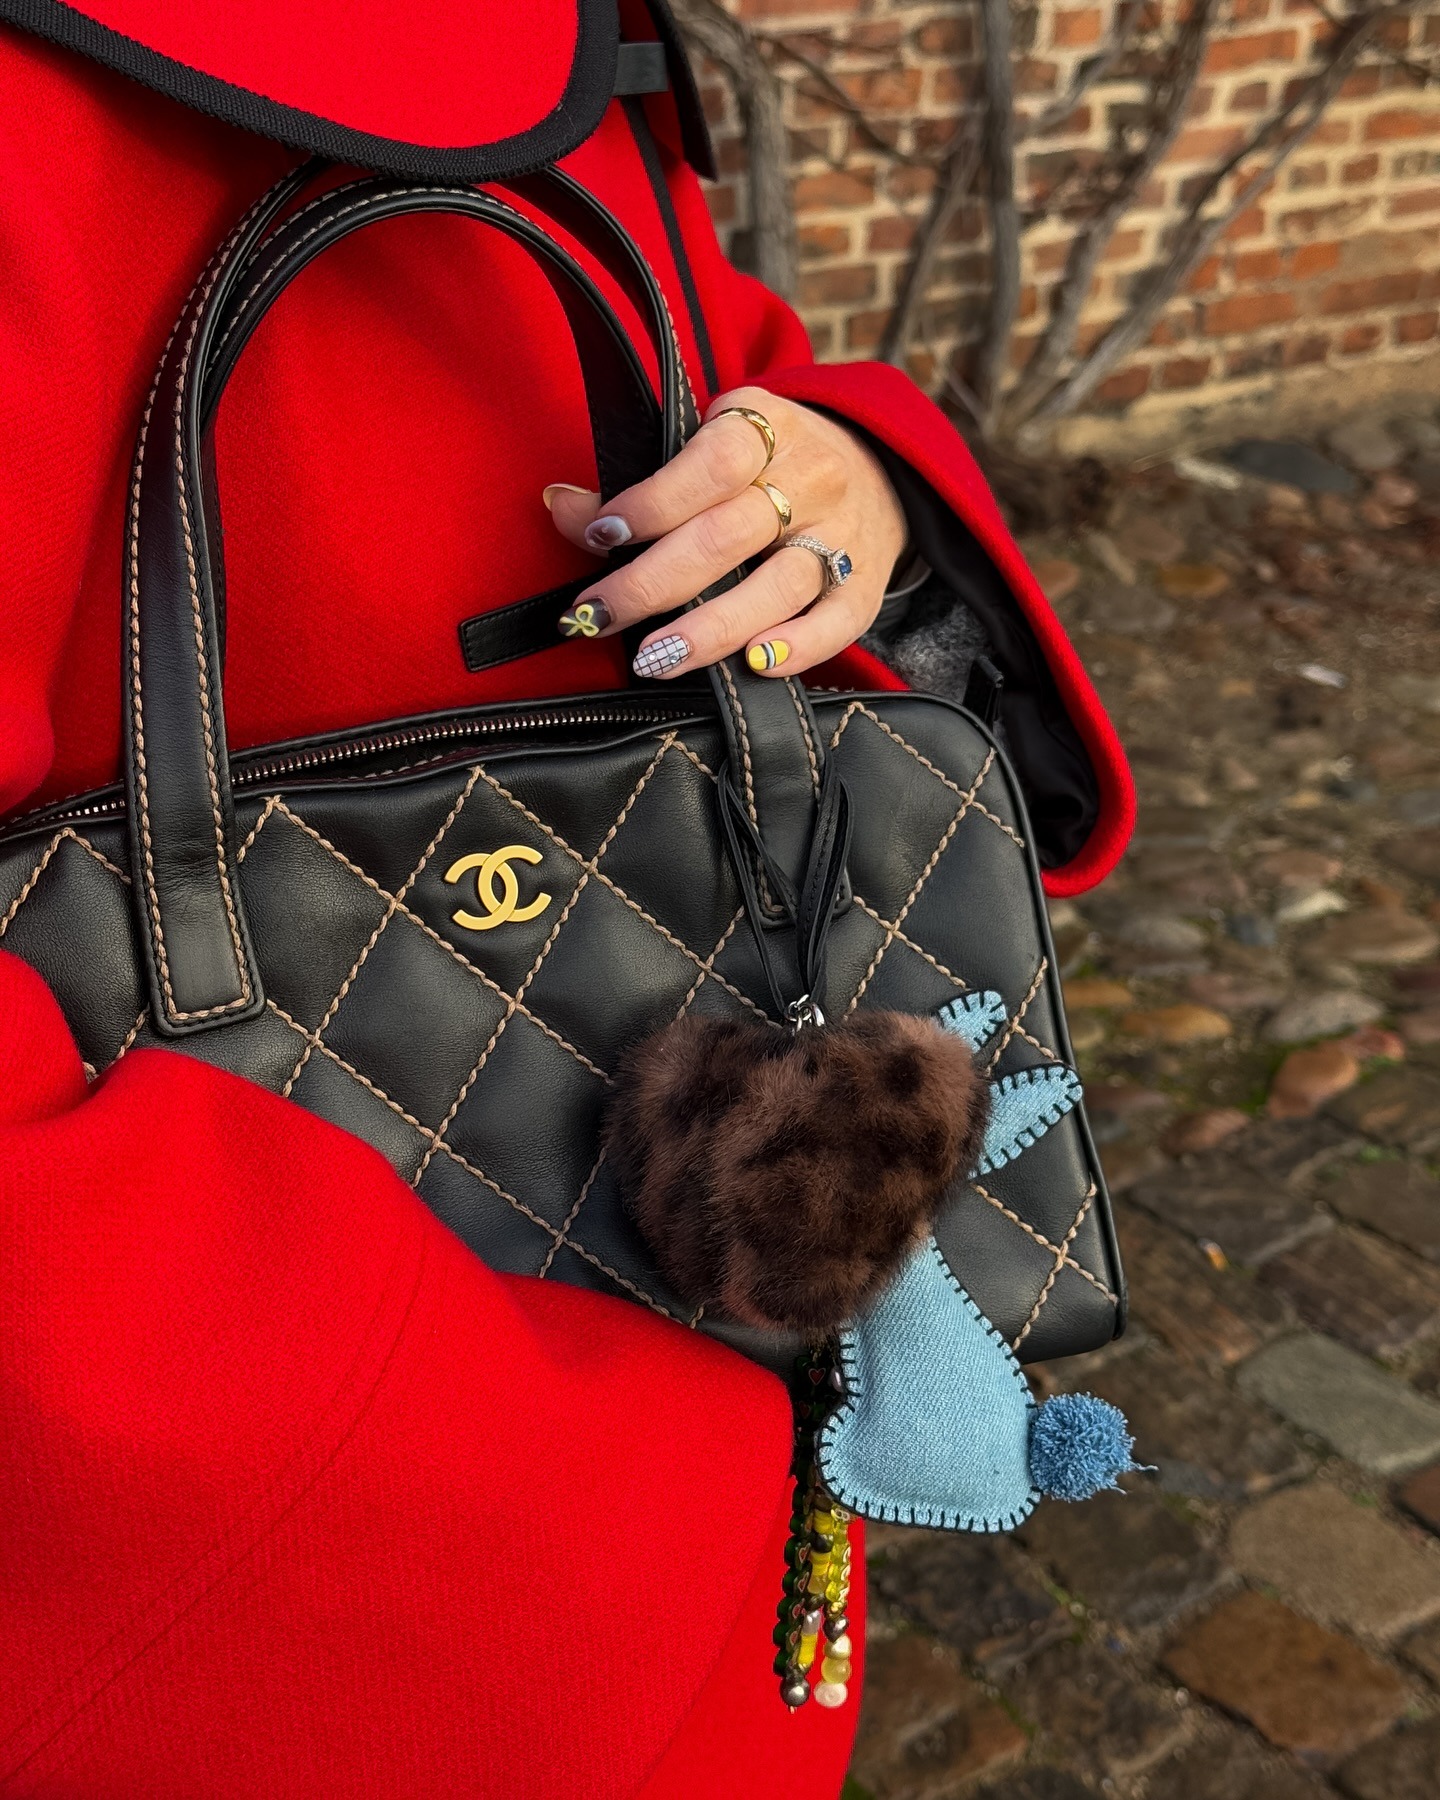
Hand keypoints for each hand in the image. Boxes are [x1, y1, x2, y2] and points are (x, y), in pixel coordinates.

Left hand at [543, 386, 907, 678]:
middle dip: (652, 584)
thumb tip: (561, 506)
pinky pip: (835, 623)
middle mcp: (811, 480)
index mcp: (767, 429)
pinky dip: (796, 647)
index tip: (600, 536)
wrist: (876, 470)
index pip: (710, 465)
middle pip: (727, 537)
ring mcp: (842, 536)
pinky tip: (754, 665)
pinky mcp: (864, 586)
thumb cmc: (772, 464)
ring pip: (776, 587)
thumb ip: (640, 484)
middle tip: (598, 615)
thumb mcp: (713, 447)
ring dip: (709, 629)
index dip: (652, 503)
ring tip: (655, 658)